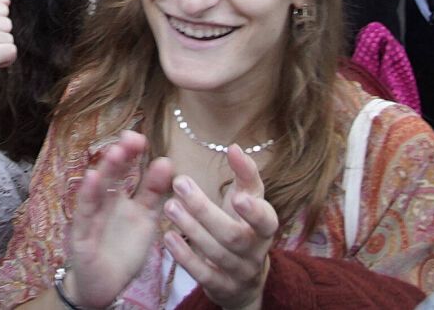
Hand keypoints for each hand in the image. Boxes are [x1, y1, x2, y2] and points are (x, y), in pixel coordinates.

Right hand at [59, 131, 175, 306]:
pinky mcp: (81, 234)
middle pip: (113, 176)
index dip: (135, 156)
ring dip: (106, 171)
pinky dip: (87, 195)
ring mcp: (92, 216)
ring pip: (98, 190)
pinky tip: (92, 177)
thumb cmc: (122, 252)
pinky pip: (85, 213)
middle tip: (132, 138)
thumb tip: (167, 161)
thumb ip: (154, 194)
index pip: (129, 174)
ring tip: (116, 151)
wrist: (103, 288)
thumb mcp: (145, 221)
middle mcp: (106, 204)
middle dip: (122, 156)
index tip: (142, 138)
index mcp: (123, 200)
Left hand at [166, 148, 279, 309]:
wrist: (244, 277)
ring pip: (216, 253)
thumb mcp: (250, 200)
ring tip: (170, 206)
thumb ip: (245, 174)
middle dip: (205, 210)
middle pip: (232, 235)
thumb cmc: (244, 226)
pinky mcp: (220, 287)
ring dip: (191, 228)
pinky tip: (168, 237)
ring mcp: (238, 272)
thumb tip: (234, 147)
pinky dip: (185, 256)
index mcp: (265, 228)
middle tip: (180, 183)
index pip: (266, 220)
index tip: (237, 196)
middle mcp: (255, 252)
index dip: (253, 211)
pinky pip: (203, 274)